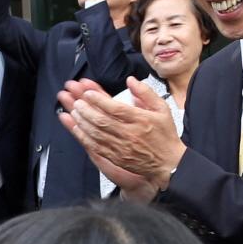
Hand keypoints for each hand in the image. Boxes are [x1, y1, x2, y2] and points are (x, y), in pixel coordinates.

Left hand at [58, 76, 184, 193]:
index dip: (98, 99)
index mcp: (140, 120)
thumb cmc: (164, 135)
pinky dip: (85, 137)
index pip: (115, 108)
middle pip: (102, 121)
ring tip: (74, 111)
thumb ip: (146, 93)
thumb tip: (131, 81)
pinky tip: (78, 129)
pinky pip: (96, 147)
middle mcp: (129, 134)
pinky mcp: (116, 157)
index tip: (88, 93)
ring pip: (96, 134)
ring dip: (82, 122)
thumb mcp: (162, 109)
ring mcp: (121, 147)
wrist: (168, 163)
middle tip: (77, 101)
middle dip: (86, 109)